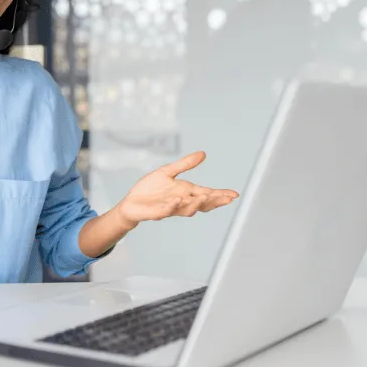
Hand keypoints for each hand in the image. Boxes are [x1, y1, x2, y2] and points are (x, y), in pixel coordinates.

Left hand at [114, 151, 237, 228]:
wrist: (131, 203)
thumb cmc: (150, 189)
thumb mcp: (168, 172)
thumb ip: (185, 164)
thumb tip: (203, 153)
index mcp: (186, 192)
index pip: (208, 194)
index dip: (221, 195)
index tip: (234, 194)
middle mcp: (182, 202)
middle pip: (202, 204)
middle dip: (215, 201)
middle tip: (227, 198)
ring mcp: (171, 208)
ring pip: (188, 209)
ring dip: (197, 204)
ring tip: (206, 196)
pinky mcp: (157, 212)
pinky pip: (167, 210)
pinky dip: (173, 205)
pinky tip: (178, 200)